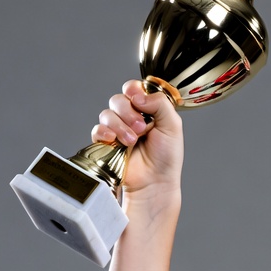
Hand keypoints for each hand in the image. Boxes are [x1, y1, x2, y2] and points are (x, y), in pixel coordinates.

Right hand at [91, 80, 183, 194]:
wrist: (155, 181)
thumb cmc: (166, 156)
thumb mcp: (172, 126)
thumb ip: (160, 104)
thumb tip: (138, 95)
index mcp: (148, 109)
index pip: (133, 89)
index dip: (132, 90)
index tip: (137, 99)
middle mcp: (131, 117)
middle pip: (118, 99)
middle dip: (128, 112)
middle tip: (141, 128)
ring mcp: (117, 129)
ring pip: (107, 114)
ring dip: (120, 126)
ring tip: (133, 141)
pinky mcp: (106, 142)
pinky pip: (97, 129)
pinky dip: (104, 132)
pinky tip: (115, 141)